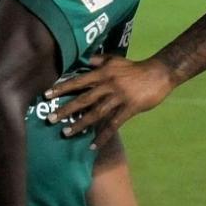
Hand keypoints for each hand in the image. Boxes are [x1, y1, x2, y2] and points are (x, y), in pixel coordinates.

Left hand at [45, 55, 175, 149]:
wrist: (159, 73)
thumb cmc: (135, 67)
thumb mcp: (115, 59)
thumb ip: (99, 61)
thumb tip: (84, 60)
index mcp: (103, 73)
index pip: (78, 81)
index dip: (62, 88)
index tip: (46, 95)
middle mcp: (108, 85)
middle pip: (83, 99)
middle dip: (66, 109)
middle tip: (50, 118)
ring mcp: (119, 98)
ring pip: (95, 113)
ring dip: (80, 124)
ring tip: (66, 133)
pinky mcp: (129, 108)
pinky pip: (113, 125)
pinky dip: (102, 136)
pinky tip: (93, 145)